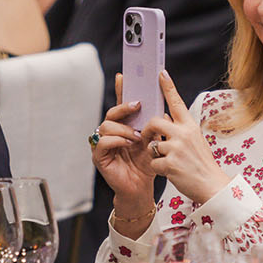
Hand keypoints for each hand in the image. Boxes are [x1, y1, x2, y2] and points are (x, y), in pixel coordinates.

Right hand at [92, 73, 156, 224]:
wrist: (142, 187)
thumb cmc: (147, 164)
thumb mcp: (154, 141)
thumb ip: (154, 126)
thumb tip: (163, 110)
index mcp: (124, 126)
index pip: (121, 105)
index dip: (121, 90)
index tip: (123, 75)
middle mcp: (111, 133)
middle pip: (111, 113)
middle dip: (124, 107)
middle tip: (138, 105)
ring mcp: (103, 144)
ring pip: (106, 126)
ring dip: (123, 129)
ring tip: (137, 137)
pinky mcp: (99, 157)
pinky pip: (102, 142)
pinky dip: (116, 141)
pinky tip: (128, 144)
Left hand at [141, 72, 230, 206]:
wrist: (212, 186)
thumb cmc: (202, 164)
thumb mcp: (195, 141)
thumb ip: (180, 130)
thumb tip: (163, 116)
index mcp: (190, 126)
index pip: (177, 102)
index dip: (168, 87)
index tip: (160, 73)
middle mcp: (184, 134)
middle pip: (154, 122)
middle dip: (147, 130)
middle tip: (148, 139)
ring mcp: (177, 148)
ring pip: (152, 145)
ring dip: (156, 155)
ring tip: (169, 163)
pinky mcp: (170, 164)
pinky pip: (153, 163)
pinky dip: (158, 169)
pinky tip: (170, 173)